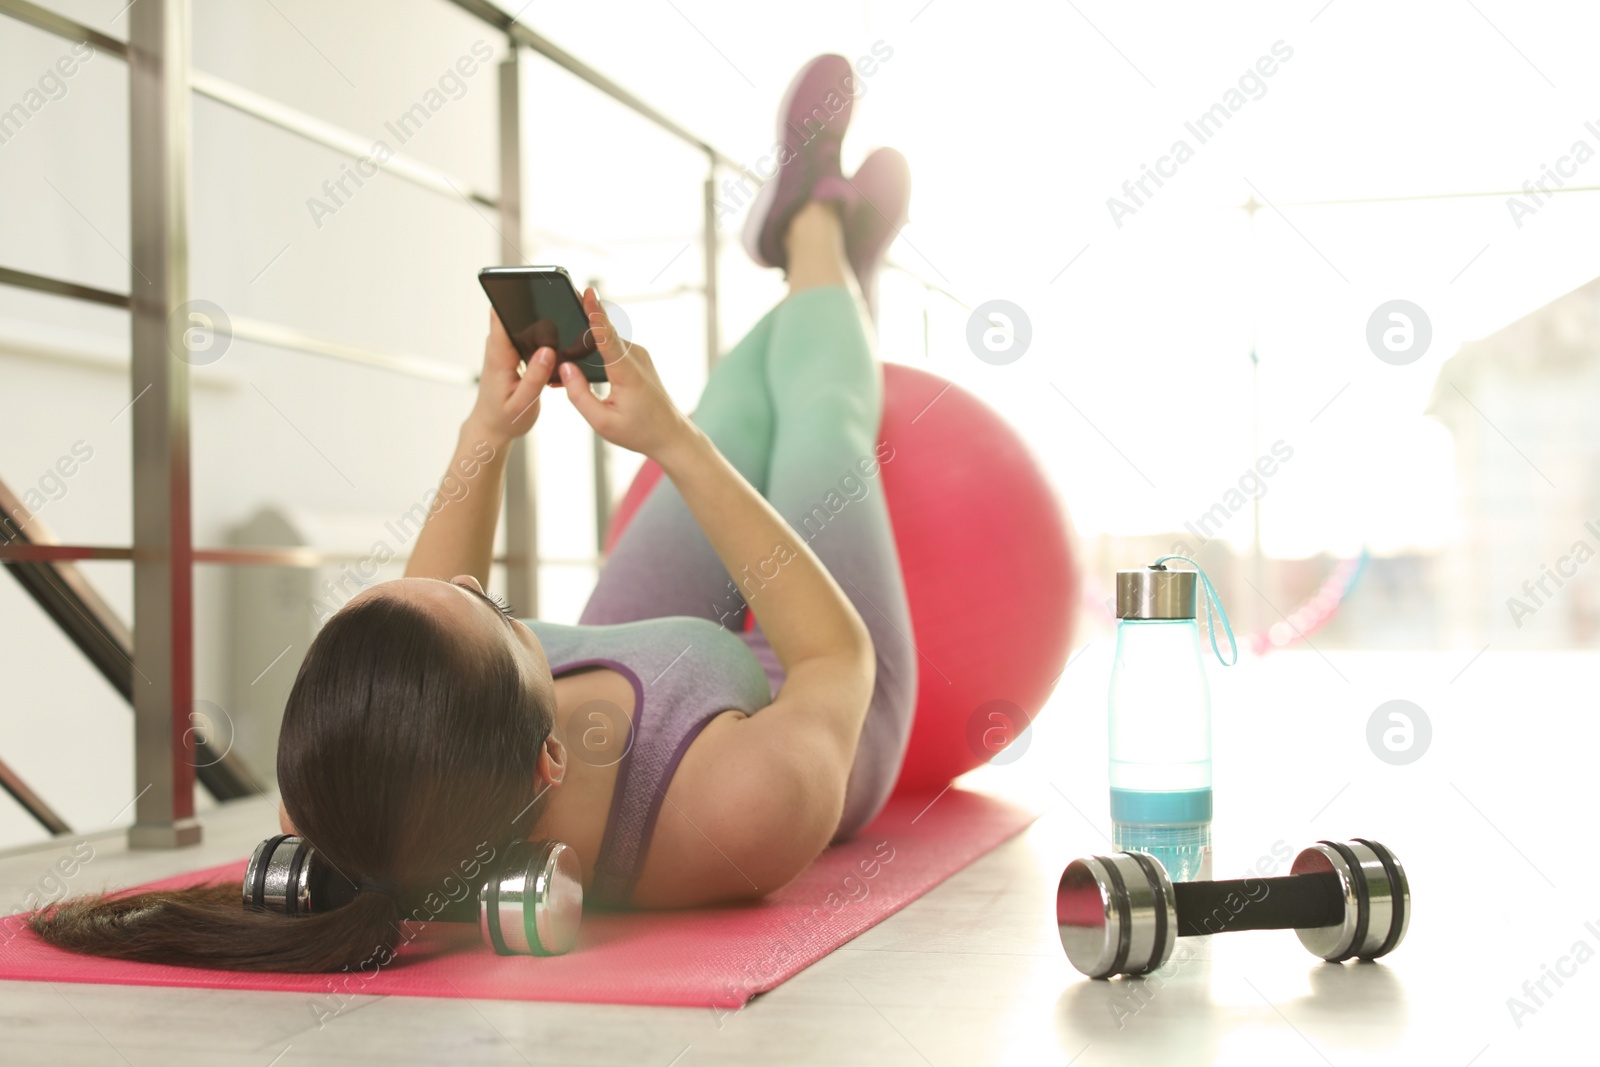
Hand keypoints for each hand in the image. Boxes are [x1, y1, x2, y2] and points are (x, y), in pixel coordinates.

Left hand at [466, 309, 554, 445]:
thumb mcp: (522, 403)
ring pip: (523, 322)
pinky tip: (555, 348)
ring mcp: (505, 347)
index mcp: (499, 355)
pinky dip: (541, 337)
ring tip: (564, 332)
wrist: (491, 427)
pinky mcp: (512, 352)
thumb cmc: (504, 418)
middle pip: (516, 313)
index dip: (518, 301)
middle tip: (565, 316)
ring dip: (543, 324)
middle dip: (539, 309)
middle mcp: (499, 346)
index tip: (541, 297)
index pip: (500, 314)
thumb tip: (548, 351)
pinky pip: (526, 334)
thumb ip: (535, 378)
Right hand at [558, 288, 692, 457]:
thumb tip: (564, 367)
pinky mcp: (636, 357)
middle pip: (601, 334)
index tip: (588, 292)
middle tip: (555, 313)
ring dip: (584, 343)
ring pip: (604, 341)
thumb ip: (579, 394)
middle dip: (577, 326)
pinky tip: (580, 363)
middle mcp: (635, 356)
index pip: (607, 337)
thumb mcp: (602, 422)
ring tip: (561, 355)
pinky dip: (595, 352)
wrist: (670, 434)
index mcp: (627, 372)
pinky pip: (611, 347)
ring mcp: (638, 355)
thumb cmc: (639, 431)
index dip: (595, 313)